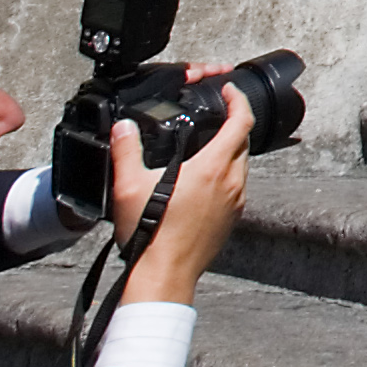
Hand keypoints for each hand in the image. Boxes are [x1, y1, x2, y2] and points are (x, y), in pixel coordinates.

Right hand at [114, 77, 255, 306]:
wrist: (164, 275)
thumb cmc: (149, 234)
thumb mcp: (129, 187)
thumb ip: (126, 151)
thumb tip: (122, 127)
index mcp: (212, 168)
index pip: (241, 122)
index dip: (238, 100)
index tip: (229, 91)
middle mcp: (230, 183)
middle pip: (244, 141)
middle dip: (234, 123)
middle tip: (218, 115)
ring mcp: (235, 203)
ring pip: (242, 165)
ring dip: (232, 150)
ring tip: (210, 145)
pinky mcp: (232, 220)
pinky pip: (237, 187)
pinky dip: (228, 174)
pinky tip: (206, 180)